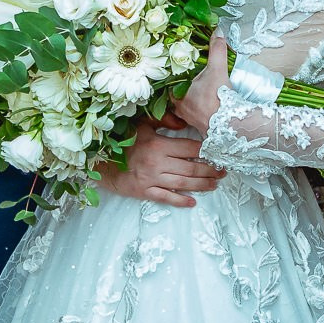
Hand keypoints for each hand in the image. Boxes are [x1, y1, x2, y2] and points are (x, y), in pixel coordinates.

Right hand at [100, 115, 223, 206]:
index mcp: (158, 144)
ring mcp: (151, 179)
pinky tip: (192, 202)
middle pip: (190, 167)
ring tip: (214, 185)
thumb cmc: (122, 141)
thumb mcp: (140, 124)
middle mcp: (157, 162)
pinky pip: (166, 197)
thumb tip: (183, 123)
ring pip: (183, 183)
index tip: (218, 153)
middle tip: (223, 172)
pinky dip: (180, 200)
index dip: (206, 150)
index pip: (189, 147)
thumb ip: (161, 120)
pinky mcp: (144, 191)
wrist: (100, 162)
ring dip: (201, 184)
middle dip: (209, 170)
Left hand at [174, 32, 231, 132]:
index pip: (168, 82)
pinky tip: (206, 103)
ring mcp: (189, 118)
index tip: (177, 68)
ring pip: (184, 105)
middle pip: (176, 93)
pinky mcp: (200, 125)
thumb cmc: (218, 99)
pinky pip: (194, 114)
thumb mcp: (217, 69)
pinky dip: (199, 108)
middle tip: (190, 77)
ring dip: (190, 98)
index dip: (172, 75)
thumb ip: (216, 50)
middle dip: (182, 86)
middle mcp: (180, 108)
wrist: (231, 125)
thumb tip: (217, 32)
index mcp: (177, 94)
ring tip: (199, 89)